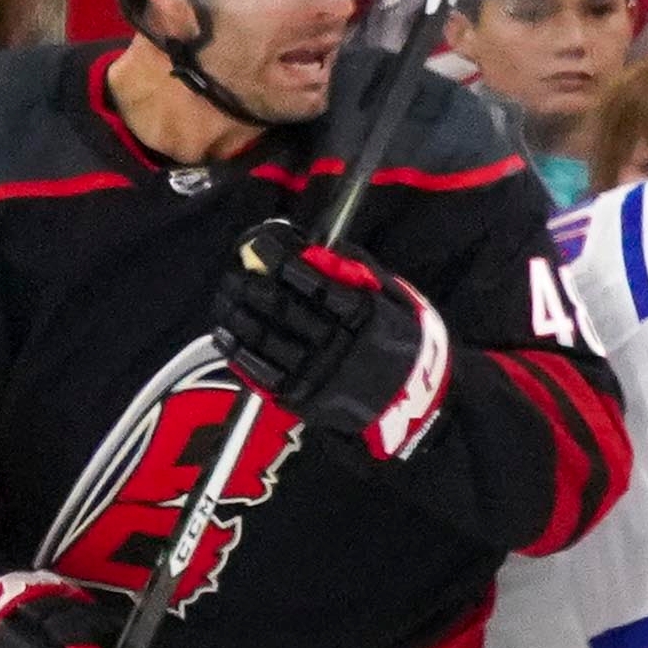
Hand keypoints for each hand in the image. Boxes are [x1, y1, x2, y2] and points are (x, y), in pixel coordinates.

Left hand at [212, 220, 451, 459]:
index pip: (310, 281)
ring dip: (237, 315)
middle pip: (280, 308)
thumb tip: (315, 247)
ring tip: (225, 296)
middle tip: (235, 271)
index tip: (259, 243)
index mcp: (362, 316)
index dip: (279, 259)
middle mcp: (337, 344)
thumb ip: (360, 272)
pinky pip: (262, 373)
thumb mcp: (398, 300)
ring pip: (264, 339)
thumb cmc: (407, 343)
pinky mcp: (304, 398)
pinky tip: (226, 334)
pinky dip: (239, 352)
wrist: (422, 404)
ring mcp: (317, 373)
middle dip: (250, 285)